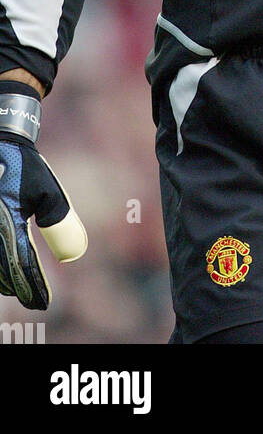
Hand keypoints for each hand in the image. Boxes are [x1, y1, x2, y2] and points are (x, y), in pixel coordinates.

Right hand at [0, 120, 86, 308]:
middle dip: (18, 287)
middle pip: (3, 270)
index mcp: (9, 222)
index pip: (22, 265)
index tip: (44, 303)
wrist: (2, 141)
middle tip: (32, 300)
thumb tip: (73, 254)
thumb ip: (59, 222)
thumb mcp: (47, 192)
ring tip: (17, 289)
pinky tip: (5, 269)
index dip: (34, 286)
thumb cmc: (25, 168)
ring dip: (4, 278)